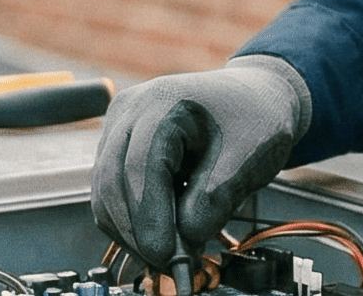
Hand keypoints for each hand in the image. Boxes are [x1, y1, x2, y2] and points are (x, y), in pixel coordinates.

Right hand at [91, 56, 310, 266]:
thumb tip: (183, 241)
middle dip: (138, 232)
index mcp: (165, 100)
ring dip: (132, 231)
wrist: (256, 99)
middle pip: (113, 182)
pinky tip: (161, 234)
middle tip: (169, 264)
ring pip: (106, 192)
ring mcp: (121, 127)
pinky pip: (113, 191)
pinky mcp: (120, 146)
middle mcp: (133, 110)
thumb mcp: (248, 158)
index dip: (149, 217)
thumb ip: (214, 199)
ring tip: (170, 254)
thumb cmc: (255, 118)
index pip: (140, 166)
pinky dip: (133, 219)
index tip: (166, 255)